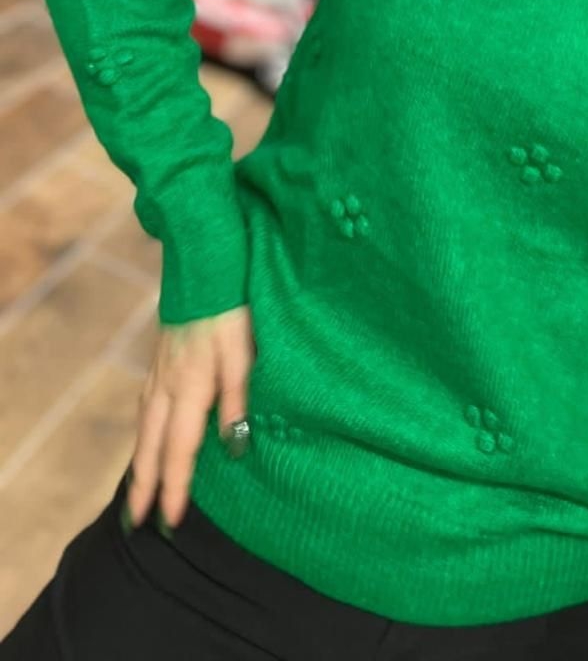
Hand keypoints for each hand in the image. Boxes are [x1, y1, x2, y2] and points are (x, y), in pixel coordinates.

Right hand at [126, 305, 253, 533]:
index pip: (179, 449)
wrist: (204, 270)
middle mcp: (165, 387)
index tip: (170, 520)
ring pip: (143, 429)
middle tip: (137, 523)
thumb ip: (238, 399)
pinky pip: (145, 410)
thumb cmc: (232, 311)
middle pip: (150, 446)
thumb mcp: (245, 354)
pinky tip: (148, 442)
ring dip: (140, 463)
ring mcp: (157, 374)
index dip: (175, 486)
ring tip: (138, 492)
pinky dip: (144, 436)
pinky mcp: (159, 364)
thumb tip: (234, 446)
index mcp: (189, 388)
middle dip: (144, 486)